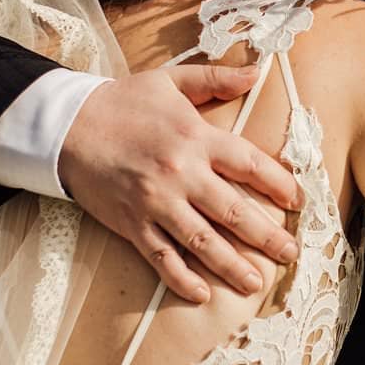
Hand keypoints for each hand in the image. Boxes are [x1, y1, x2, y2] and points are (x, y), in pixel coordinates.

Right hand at [58, 65, 301, 303]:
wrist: (67, 126)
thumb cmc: (122, 102)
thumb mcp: (170, 80)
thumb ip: (216, 78)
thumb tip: (256, 71)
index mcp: (196, 137)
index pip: (250, 165)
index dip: (279, 184)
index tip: (297, 200)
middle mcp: (181, 173)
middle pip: (234, 211)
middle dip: (267, 236)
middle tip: (289, 253)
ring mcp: (156, 202)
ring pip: (202, 241)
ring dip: (231, 265)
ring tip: (254, 282)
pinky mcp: (132, 223)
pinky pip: (161, 257)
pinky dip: (182, 277)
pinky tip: (202, 293)